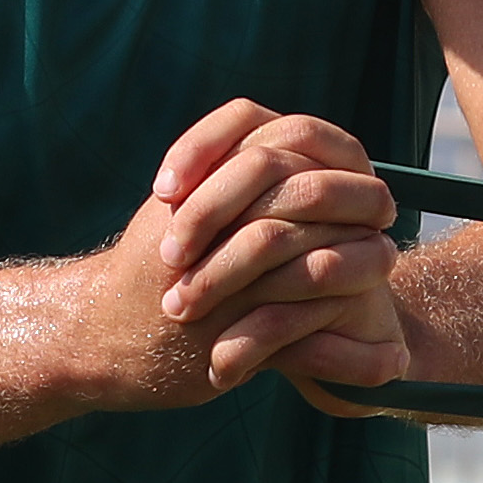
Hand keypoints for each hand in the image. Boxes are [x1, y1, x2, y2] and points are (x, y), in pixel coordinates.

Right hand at [76, 101, 408, 411]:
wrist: (94, 335)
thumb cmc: (148, 267)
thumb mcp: (180, 206)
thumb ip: (230, 174)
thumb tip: (305, 146)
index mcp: (199, 187)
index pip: (281, 142)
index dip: (333, 154)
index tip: (365, 167)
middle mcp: (206, 229)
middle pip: (302, 193)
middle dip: (355, 199)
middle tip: (387, 207)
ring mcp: (216, 286)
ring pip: (305, 259)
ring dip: (358, 257)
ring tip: (387, 256)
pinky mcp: (222, 340)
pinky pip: (295, 325)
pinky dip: (339, 320)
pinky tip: (365, 309)